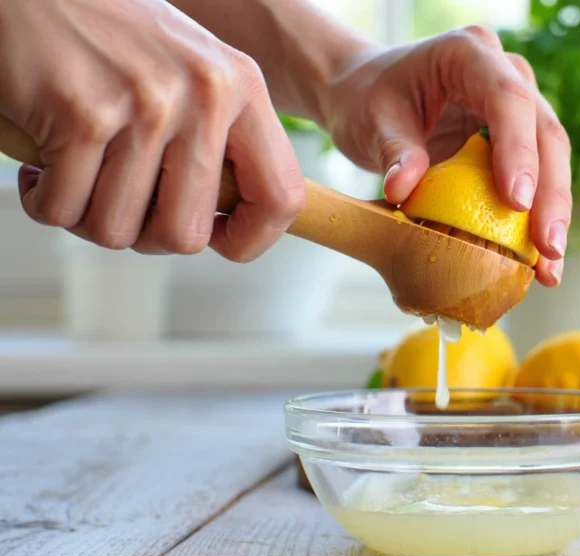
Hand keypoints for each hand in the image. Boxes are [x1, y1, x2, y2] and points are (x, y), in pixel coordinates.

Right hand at [0, 0, 304, 260]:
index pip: (282, 198)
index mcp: (243, 88)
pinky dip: (44, 202)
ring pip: (118, 229)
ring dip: (87, 218)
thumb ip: (221, 138)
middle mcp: (204, 95)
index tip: (217, 239)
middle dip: (144, 236)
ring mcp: (146, 105)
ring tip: (76, 178)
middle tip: (119, 205)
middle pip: (186, 234)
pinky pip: (64, 210)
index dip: (252, 240)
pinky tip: (42, 169)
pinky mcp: (83, 115)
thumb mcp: (193, 73)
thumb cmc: (111, 37)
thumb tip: (236, 221)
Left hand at [318, 26, 571, 286]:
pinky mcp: (519, 139)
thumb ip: (394, 151)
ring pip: (553, 157)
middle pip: (544, 132)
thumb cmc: (368, 98)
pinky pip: (539, 177)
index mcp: (470, 54)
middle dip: (551, 194)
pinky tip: (540, 264)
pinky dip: (538, 220)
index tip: (517, 203)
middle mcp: (506, 74)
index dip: (518, 150)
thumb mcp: (372, 120)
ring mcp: (519, 106)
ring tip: (549, 267)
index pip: (508, 98)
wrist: (366, 93)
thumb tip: (403, 192)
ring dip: (554, 214)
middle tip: (548, 246)